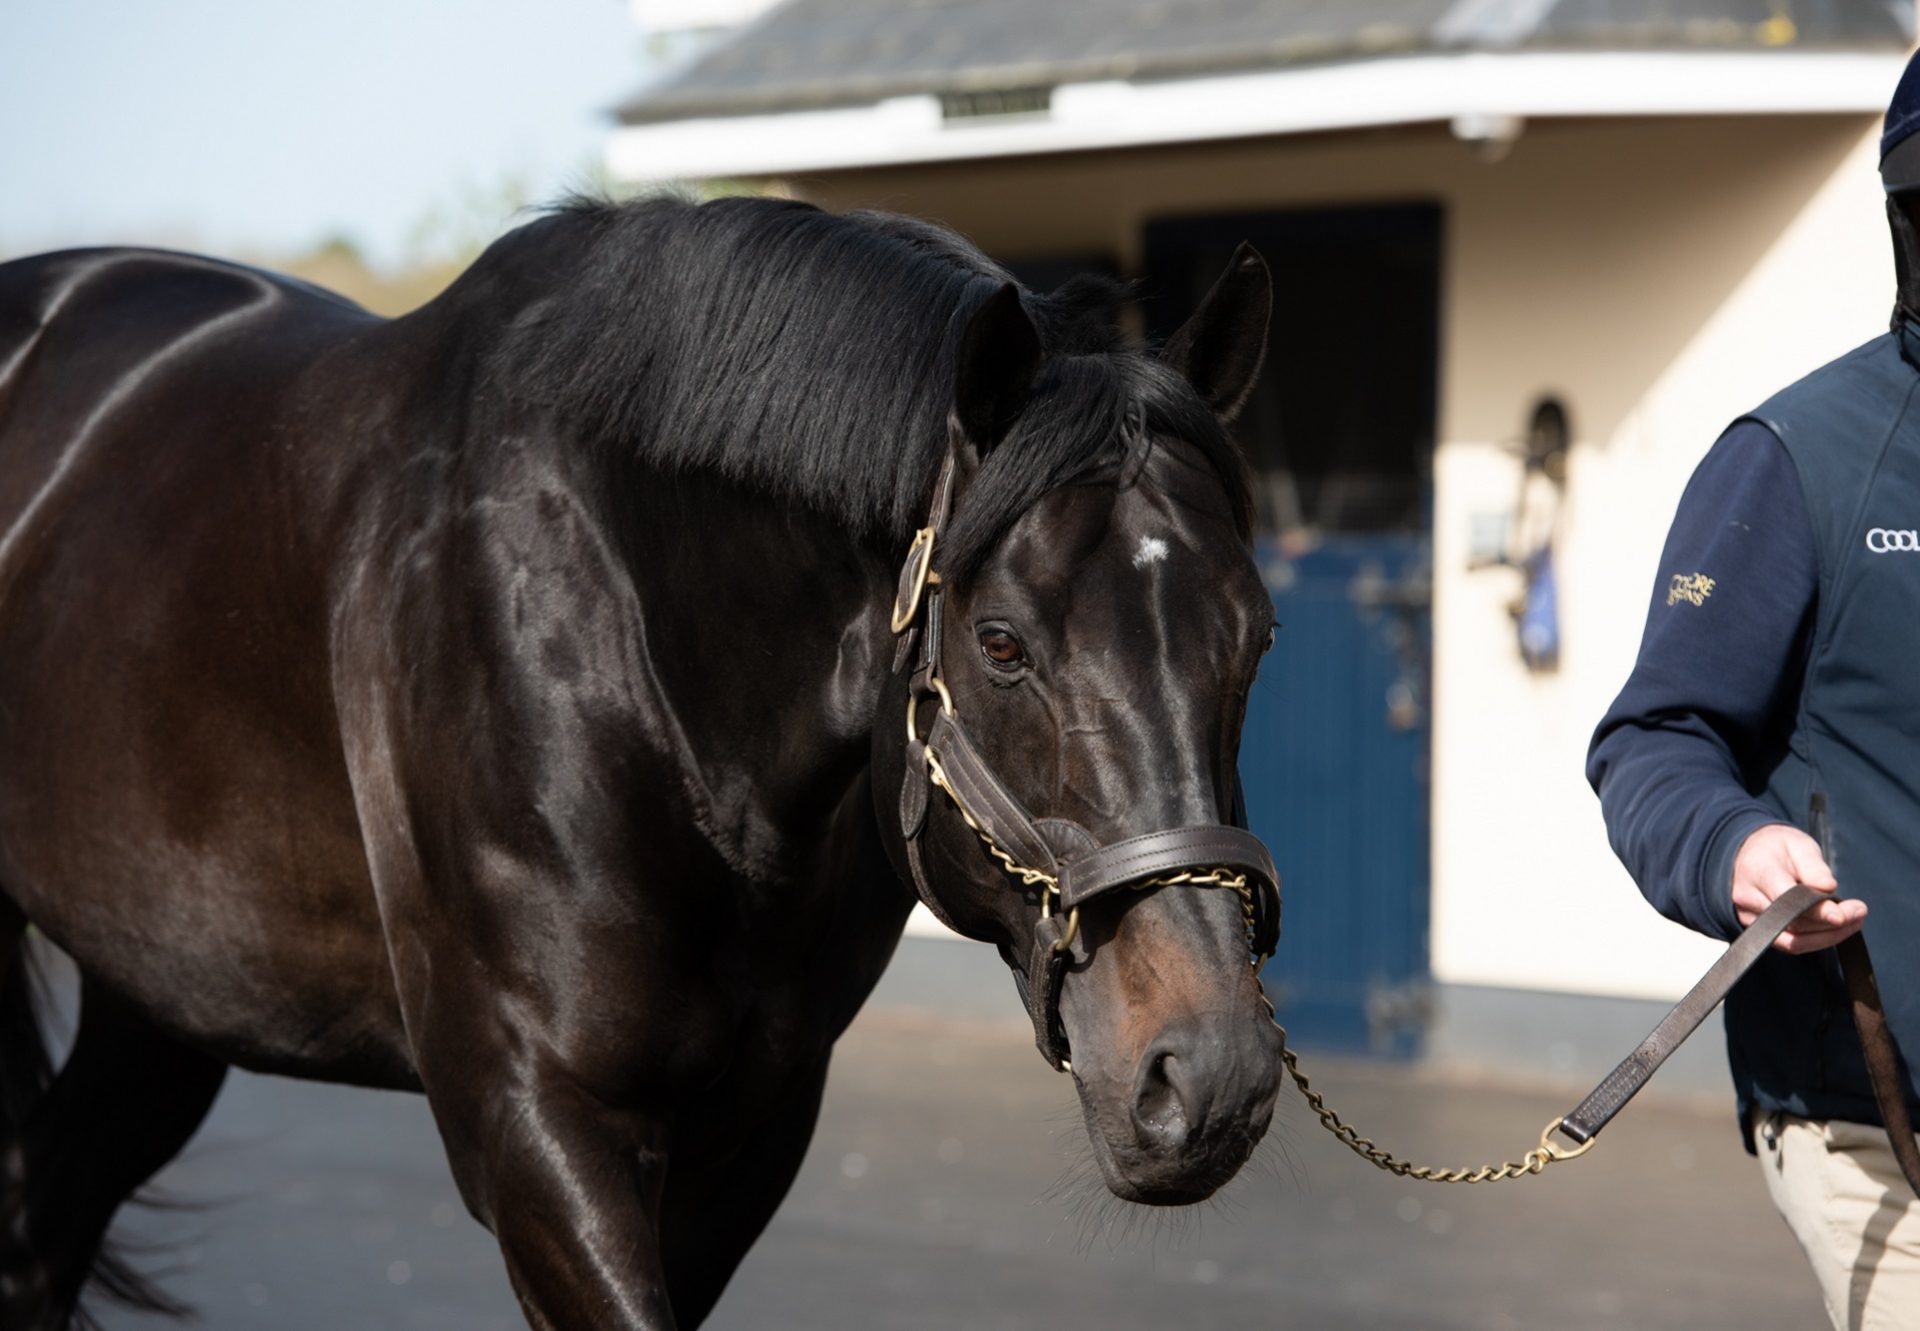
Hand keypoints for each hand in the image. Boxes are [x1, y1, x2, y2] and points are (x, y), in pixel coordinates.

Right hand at [1731, 823, 1864, 953]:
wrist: (1749, 854)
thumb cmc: (1776, 848)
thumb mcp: (1798, 845)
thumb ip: (1813, 867)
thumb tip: (1828, 888)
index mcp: (1757, 871)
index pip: (1786, 899)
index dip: (1816, 910)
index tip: (1842, 915)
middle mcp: (1748, 898)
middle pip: (1793, 923)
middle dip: (1831, 923)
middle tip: (1859, 911)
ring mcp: (1749, 917)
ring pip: (1792, 941)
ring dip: (1828, 937)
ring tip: (1854, 922)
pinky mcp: (1757, 930)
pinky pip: (1789, 945)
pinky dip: (1817, 941)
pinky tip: (1837, 930)